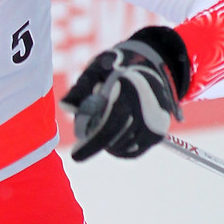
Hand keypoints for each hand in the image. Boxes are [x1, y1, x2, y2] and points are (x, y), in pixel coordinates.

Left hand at [61, 26, 189, 161]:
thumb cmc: (114, 69)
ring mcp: (155, 122)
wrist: (148, 66)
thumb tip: (65, 106)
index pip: (110, 125)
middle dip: (95, 146)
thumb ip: (80, 88)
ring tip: (98, 134)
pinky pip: (135, 151)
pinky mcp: (158, 132)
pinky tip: (111, 141)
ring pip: (125, 147)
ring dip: (108, 145)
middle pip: (117, 139)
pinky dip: (120, 150)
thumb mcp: (95, 70)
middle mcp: (146, 108)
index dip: (92, 144)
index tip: (75, 157)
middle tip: (80, 151)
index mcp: (128, 90)